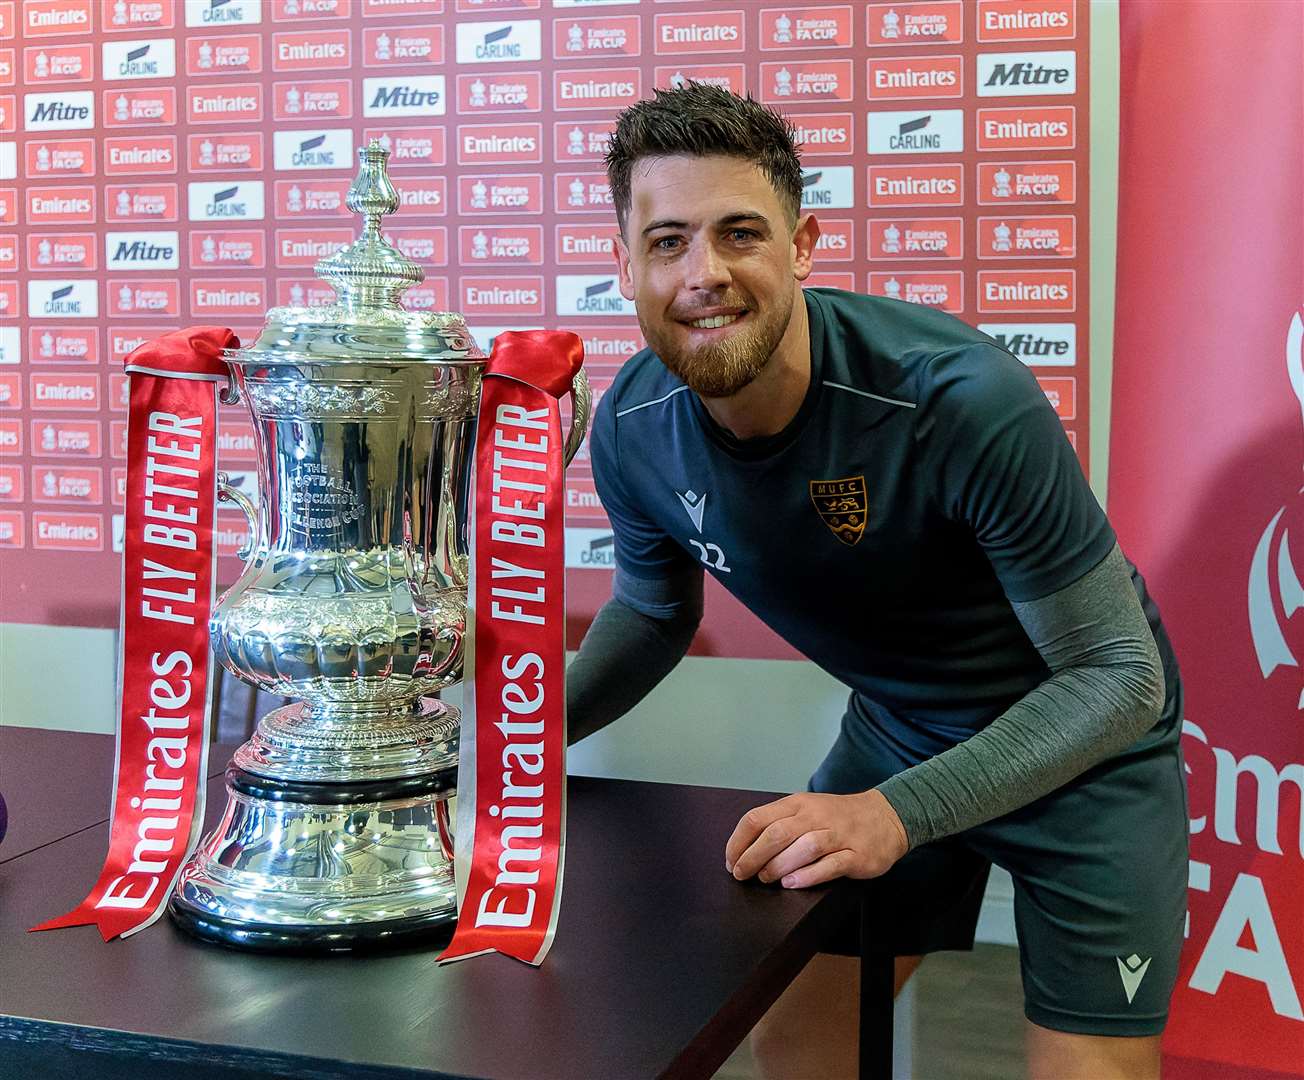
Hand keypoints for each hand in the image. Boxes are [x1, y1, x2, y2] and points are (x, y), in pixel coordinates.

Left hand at [724, 789, 908, 888]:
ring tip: (766, 879)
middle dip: (753, 857)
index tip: (731, 861)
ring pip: (803, 847)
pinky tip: (792, 883)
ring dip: (778, 865)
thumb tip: (743, 851)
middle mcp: (815, 816)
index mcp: (797, 804)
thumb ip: (779, 825)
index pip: (757, 818)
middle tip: (742, 874)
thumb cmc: (838, 818)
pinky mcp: (857, 855)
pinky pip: (830, 865)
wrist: (886, 816)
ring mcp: (838, 835)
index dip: (739, 842)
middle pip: (776, 834)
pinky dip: (808, 875)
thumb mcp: (806, 810)